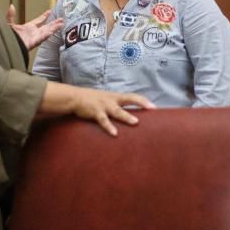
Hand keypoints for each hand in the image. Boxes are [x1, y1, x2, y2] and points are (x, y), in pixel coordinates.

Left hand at [7, 4, 62, 49]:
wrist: (6, 46)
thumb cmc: (7, 37)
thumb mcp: (8, 24)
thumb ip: (11, 15)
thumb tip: (11, 6)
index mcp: (28, 27)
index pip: (38, 20)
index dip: (44, 16)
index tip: (50, 11)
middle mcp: (33, 32)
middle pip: (46, 26)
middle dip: (54, 23)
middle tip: (61, 20)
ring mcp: (34, 38)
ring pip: (47, 31)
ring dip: (54, 28)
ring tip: (61, 24)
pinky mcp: (33, 43)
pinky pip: (41, 38)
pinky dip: (47, 35)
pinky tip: (52, 31)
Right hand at [40, 83, 155, 136]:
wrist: (74, 97)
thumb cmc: (92, 101)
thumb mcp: (106, 101)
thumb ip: (117, 107)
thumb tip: (128, 118)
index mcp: (115, 97)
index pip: (133, 96)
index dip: (143, 101)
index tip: (154, 107)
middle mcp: (112, 99)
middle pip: (129, 99)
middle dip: (141, 103)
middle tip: (151, 108)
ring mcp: (104, 105)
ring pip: (117, 111)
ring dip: (126, 116)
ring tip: (135, 122)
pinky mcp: (95, 112)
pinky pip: (103, 120)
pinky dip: (109, 127)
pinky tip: (115, 133)